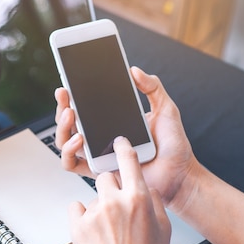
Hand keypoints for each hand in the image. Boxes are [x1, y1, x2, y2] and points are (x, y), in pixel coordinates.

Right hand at [55, 66, 198, 209]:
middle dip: (62, 107)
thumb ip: (152, 87)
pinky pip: (72, 164)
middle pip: (69, 122)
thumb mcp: (165, 108)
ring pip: (65, 141)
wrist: (180, 174)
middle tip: (65, 95)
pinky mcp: (98, 171)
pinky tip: (79, 139)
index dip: (71, 96)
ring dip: (62, 127)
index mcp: (111, 121)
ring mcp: (97, 154)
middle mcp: (100, 137)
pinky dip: (68, 152)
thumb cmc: (173, 145)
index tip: (67, 84)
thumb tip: (133, 70)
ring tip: (71, 115)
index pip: (85, 106)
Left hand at [69, 137, 170, 243]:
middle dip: (111, 187)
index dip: (122, 147)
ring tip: (108, 229)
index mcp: (138, 199)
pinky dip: (82, 215)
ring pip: (92, 194)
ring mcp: (93, 214)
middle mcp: (114, 202)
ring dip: (99, 205)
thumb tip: (143, 185)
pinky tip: (94, 231)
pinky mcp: (77, 226)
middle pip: (105, 176)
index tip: (118, 142)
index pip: (127, 159)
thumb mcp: (164, 227)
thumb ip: (152, 199)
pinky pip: (76, 207)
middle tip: (116, 207)